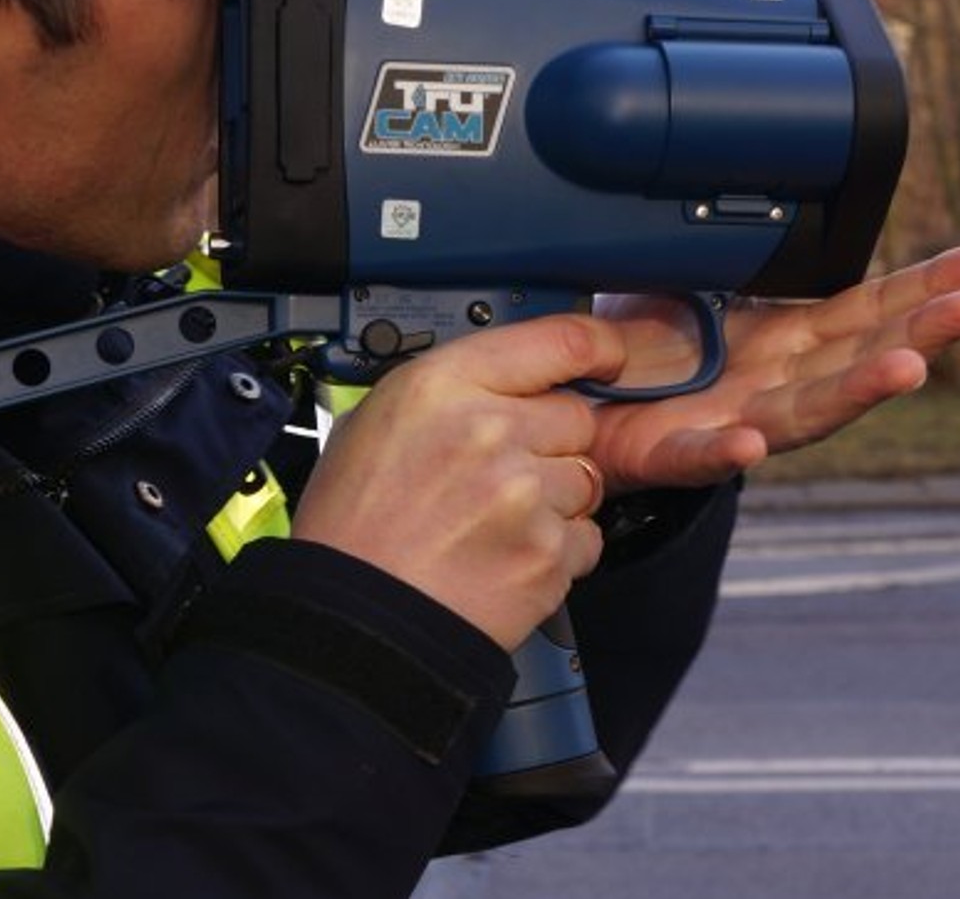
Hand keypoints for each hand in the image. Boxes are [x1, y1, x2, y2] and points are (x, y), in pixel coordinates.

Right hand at [291, 314, 626, 648]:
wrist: (352, 619)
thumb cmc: (353, 527)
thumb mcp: (375, 421)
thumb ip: (451, 391)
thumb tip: (507, 378)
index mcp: (441, 385)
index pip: (558, 341)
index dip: (596, 348)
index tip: (607, 357)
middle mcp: (490, 430)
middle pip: (578, 416)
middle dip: (553, 442)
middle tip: (505, 475)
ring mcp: (524, 494)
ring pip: (587, 478)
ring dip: (556, 500)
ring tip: (495, 524)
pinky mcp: (547, 553)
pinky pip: (587, 537)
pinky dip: (557, 551)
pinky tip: (505, 557)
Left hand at [585, 241, 959, 494]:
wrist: (573, 410)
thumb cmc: (634, 345)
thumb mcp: (686, 273)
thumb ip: (727, 243)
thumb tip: (754, 176)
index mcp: (789, 336)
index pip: (874, 308)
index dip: (932, 286)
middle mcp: (779, 381)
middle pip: (868, 355)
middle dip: (928, 331)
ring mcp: (738, 421)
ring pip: (812, 409)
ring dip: (863, 389)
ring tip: (909, 368)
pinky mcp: (678, 453)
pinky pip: (706, 453)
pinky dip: (733, 448)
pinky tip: (755, 438)